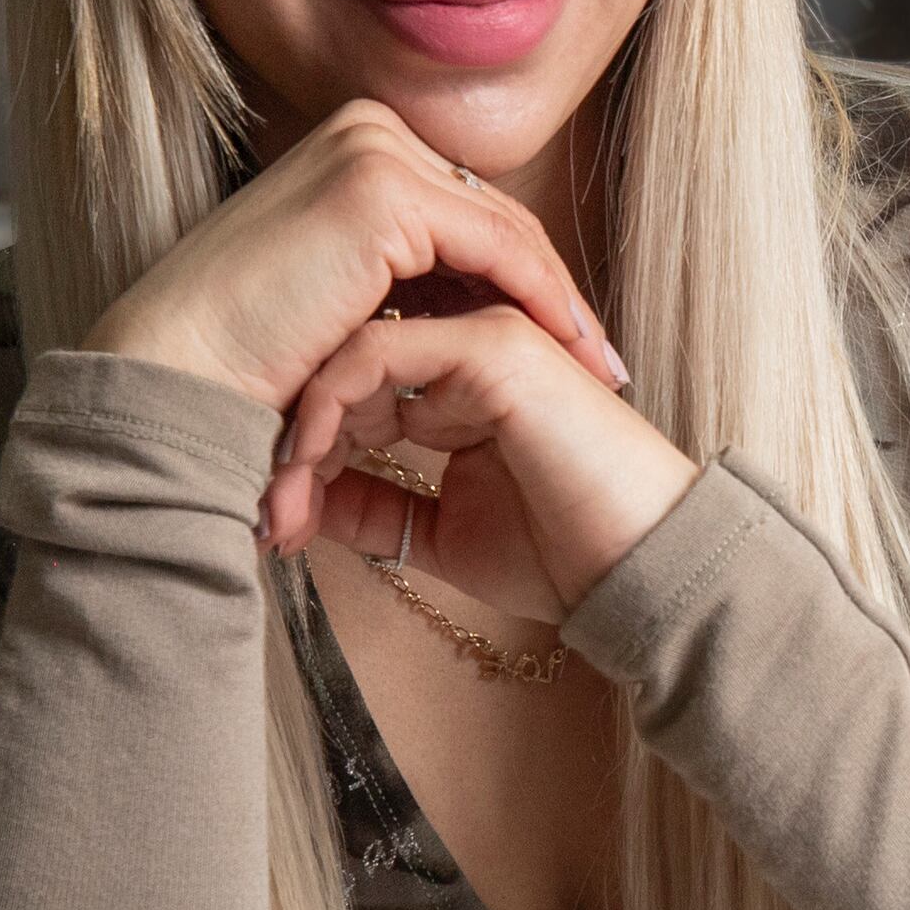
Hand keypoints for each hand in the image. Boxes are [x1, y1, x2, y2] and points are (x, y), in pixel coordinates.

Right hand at [84, 101, 627, 412]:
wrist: (176, 374)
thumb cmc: (245, 356)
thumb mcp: (341, 300)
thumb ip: (401, 281)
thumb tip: (478, 309)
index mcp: (351, 145)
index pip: (466, 213)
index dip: (525, 279)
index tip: (570, 344)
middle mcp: (364, 131)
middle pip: (493, 217)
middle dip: (552, 292)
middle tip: (601, 360)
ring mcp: (373, 151)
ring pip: (505, 232)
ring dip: (559, 303)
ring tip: (596, 370)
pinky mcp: (383, 192)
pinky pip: (497, 249)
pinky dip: (542, 301)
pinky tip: (568, 353)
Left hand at [278, 302, 700, 619]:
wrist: (639, 571)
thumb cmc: (563, 557)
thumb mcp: (443, 533)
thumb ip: (380, 509)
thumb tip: (306, 504)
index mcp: (465, 387)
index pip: (362, 387)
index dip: (313, 447)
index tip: (280, 514)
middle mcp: (473, 351)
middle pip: (349, 363)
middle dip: (298, 439)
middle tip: (271, 512)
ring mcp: (487, 339)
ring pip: (355, 349)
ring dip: (306, 422)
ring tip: (284, 495)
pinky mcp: (494, 345)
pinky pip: (382, 352)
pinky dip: (333, 401)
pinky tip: (313, 460)